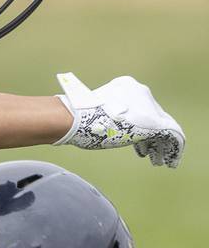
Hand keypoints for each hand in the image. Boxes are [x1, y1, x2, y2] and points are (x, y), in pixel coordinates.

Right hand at [54, 71, 184, 167]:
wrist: (75, 117)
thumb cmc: (77, 117)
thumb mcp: (94, 111)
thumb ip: (108, 116)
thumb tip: (108, 128)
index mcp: (126, 85)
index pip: (141, 107)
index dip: (140, 126)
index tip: (139, 143)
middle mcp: (141, 91)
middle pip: (154, 117)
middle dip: (152, 138)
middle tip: (149, 154)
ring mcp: (148, 105)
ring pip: (164, 127)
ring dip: (161, 146)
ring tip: (158, 162)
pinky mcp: (154, 122)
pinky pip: (173, 136)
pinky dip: (173, 150)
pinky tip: (169, 162)